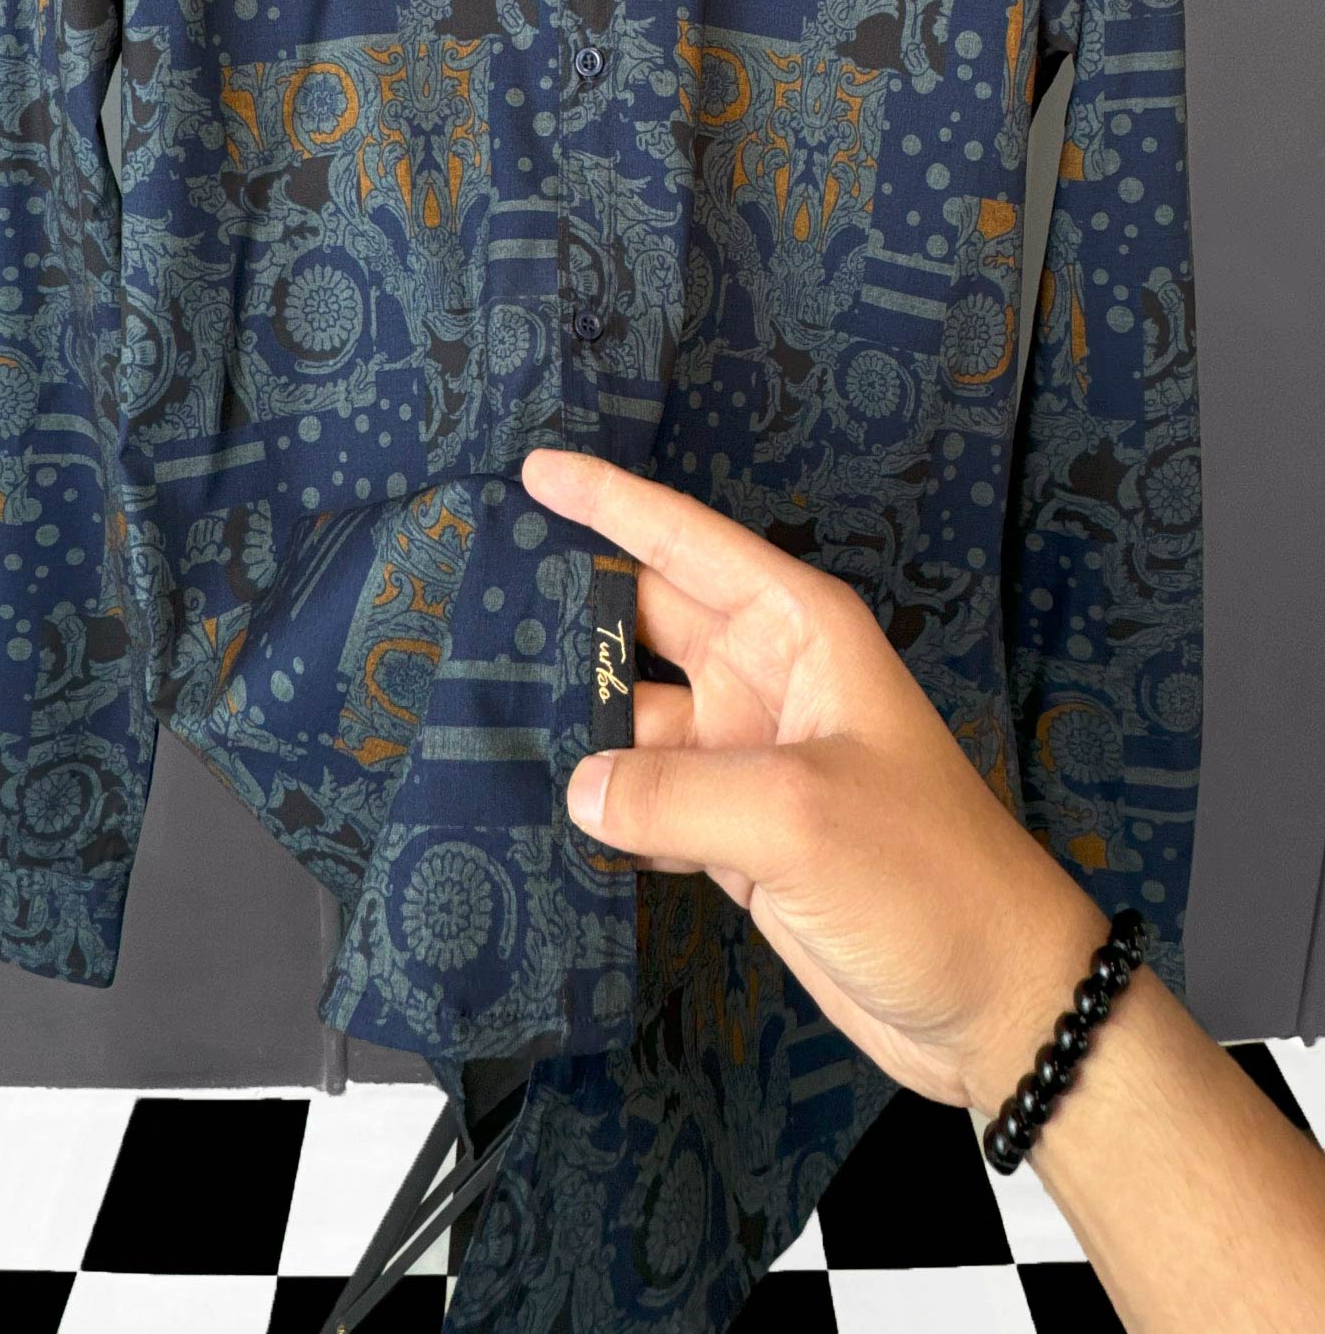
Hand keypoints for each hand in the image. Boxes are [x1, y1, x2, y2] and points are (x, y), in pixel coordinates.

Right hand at [520, 444, 1109, 1115]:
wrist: (993, 998)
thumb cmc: (927, 877)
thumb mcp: (797, 817)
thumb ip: (674, 794)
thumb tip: (577, 786)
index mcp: (798, 633)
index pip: (686, 542)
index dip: (610, 501)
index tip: (534, 468)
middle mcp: (768, 681)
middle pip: (648, 623)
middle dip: (569, 613)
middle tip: (472, 608)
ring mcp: (750, 761)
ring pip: (635, 717)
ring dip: (571, 720)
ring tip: (475, 713)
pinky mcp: (737, 838)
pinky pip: (647, 799)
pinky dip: (599, 805)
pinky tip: (536, 809)